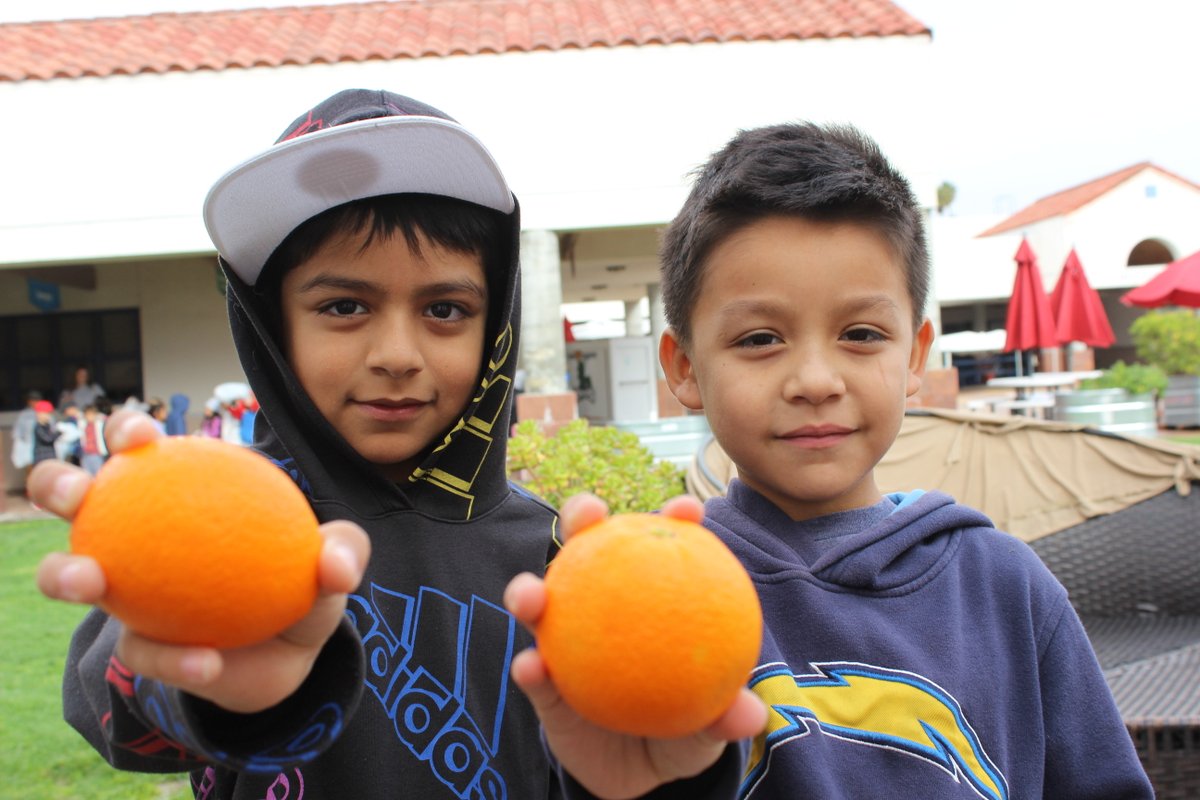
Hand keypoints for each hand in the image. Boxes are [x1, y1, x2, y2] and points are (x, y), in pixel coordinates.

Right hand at [29, 409, 370, 713]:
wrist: (291, 659)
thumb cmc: (301, 584)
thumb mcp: (331, 565)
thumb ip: (343, 552)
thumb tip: (336, 564)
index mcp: (180, 495)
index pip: (142, 451)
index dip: (127, 432)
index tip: (138, 435)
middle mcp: (138, 536)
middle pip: (76, 498)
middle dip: (58, 484)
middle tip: (78, 494)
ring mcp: (128, 591)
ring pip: (72, 573)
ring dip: (65, 572)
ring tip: (90, 581)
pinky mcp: (139, 646)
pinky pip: (143, 650)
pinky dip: (174, 656)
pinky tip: (206, 662)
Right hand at [504, 493, 766, 799]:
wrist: (640, 779)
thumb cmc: (682, 732)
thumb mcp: (708, 728)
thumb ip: (724, 718)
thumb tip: (752, 714)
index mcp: (650, 601)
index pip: (663, 548)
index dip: (674, 520)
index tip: (687, 509)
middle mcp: (601, 608)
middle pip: (587, 550)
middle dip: (581, 517)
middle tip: (588, 512)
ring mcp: (566, 643)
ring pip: (541, 603)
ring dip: (529, 590)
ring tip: (532, 596)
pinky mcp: (543, 686)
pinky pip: (532, 673)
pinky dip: (528, 668)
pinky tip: (531, 668)